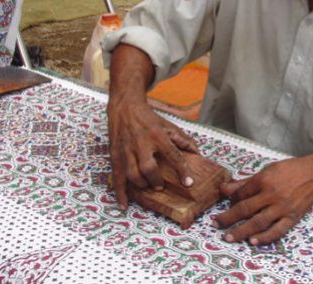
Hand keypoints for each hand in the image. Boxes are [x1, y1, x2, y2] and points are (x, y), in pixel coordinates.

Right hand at [107, 93, 197, 209]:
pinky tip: (124, 205)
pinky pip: (116, 177)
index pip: (172, 154)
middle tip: (160, 185)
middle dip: (155, 180)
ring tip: (148, 187)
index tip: (188, 183)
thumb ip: (183, 139)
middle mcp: (141, 143)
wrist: (124, 107)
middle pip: (148, 167)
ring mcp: (126, 150)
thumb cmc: (149, 118)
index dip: (182, 170)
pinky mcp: (115, 155)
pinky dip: (120, 193)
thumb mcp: (168, 125)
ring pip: (132, 174)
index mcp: (157, 135)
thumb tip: (197, 153)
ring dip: (142, 185)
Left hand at [213, 156, 312, 244]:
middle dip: (228, 217)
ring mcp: (282, 207)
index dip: (231, 199)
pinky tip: (253, 241)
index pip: (242, 193)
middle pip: (245, 209)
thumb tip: (224, 188)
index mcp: (264, 180)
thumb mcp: (266, 170)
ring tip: (228, 237)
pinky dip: (264, 237)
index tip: (227, 203)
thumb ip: (245, 182)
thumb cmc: (290, 170)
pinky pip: (277, 230)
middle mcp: (272, 194)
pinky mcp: (292, 217)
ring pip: (258, 222)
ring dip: (241, 231)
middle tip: (216, 224)